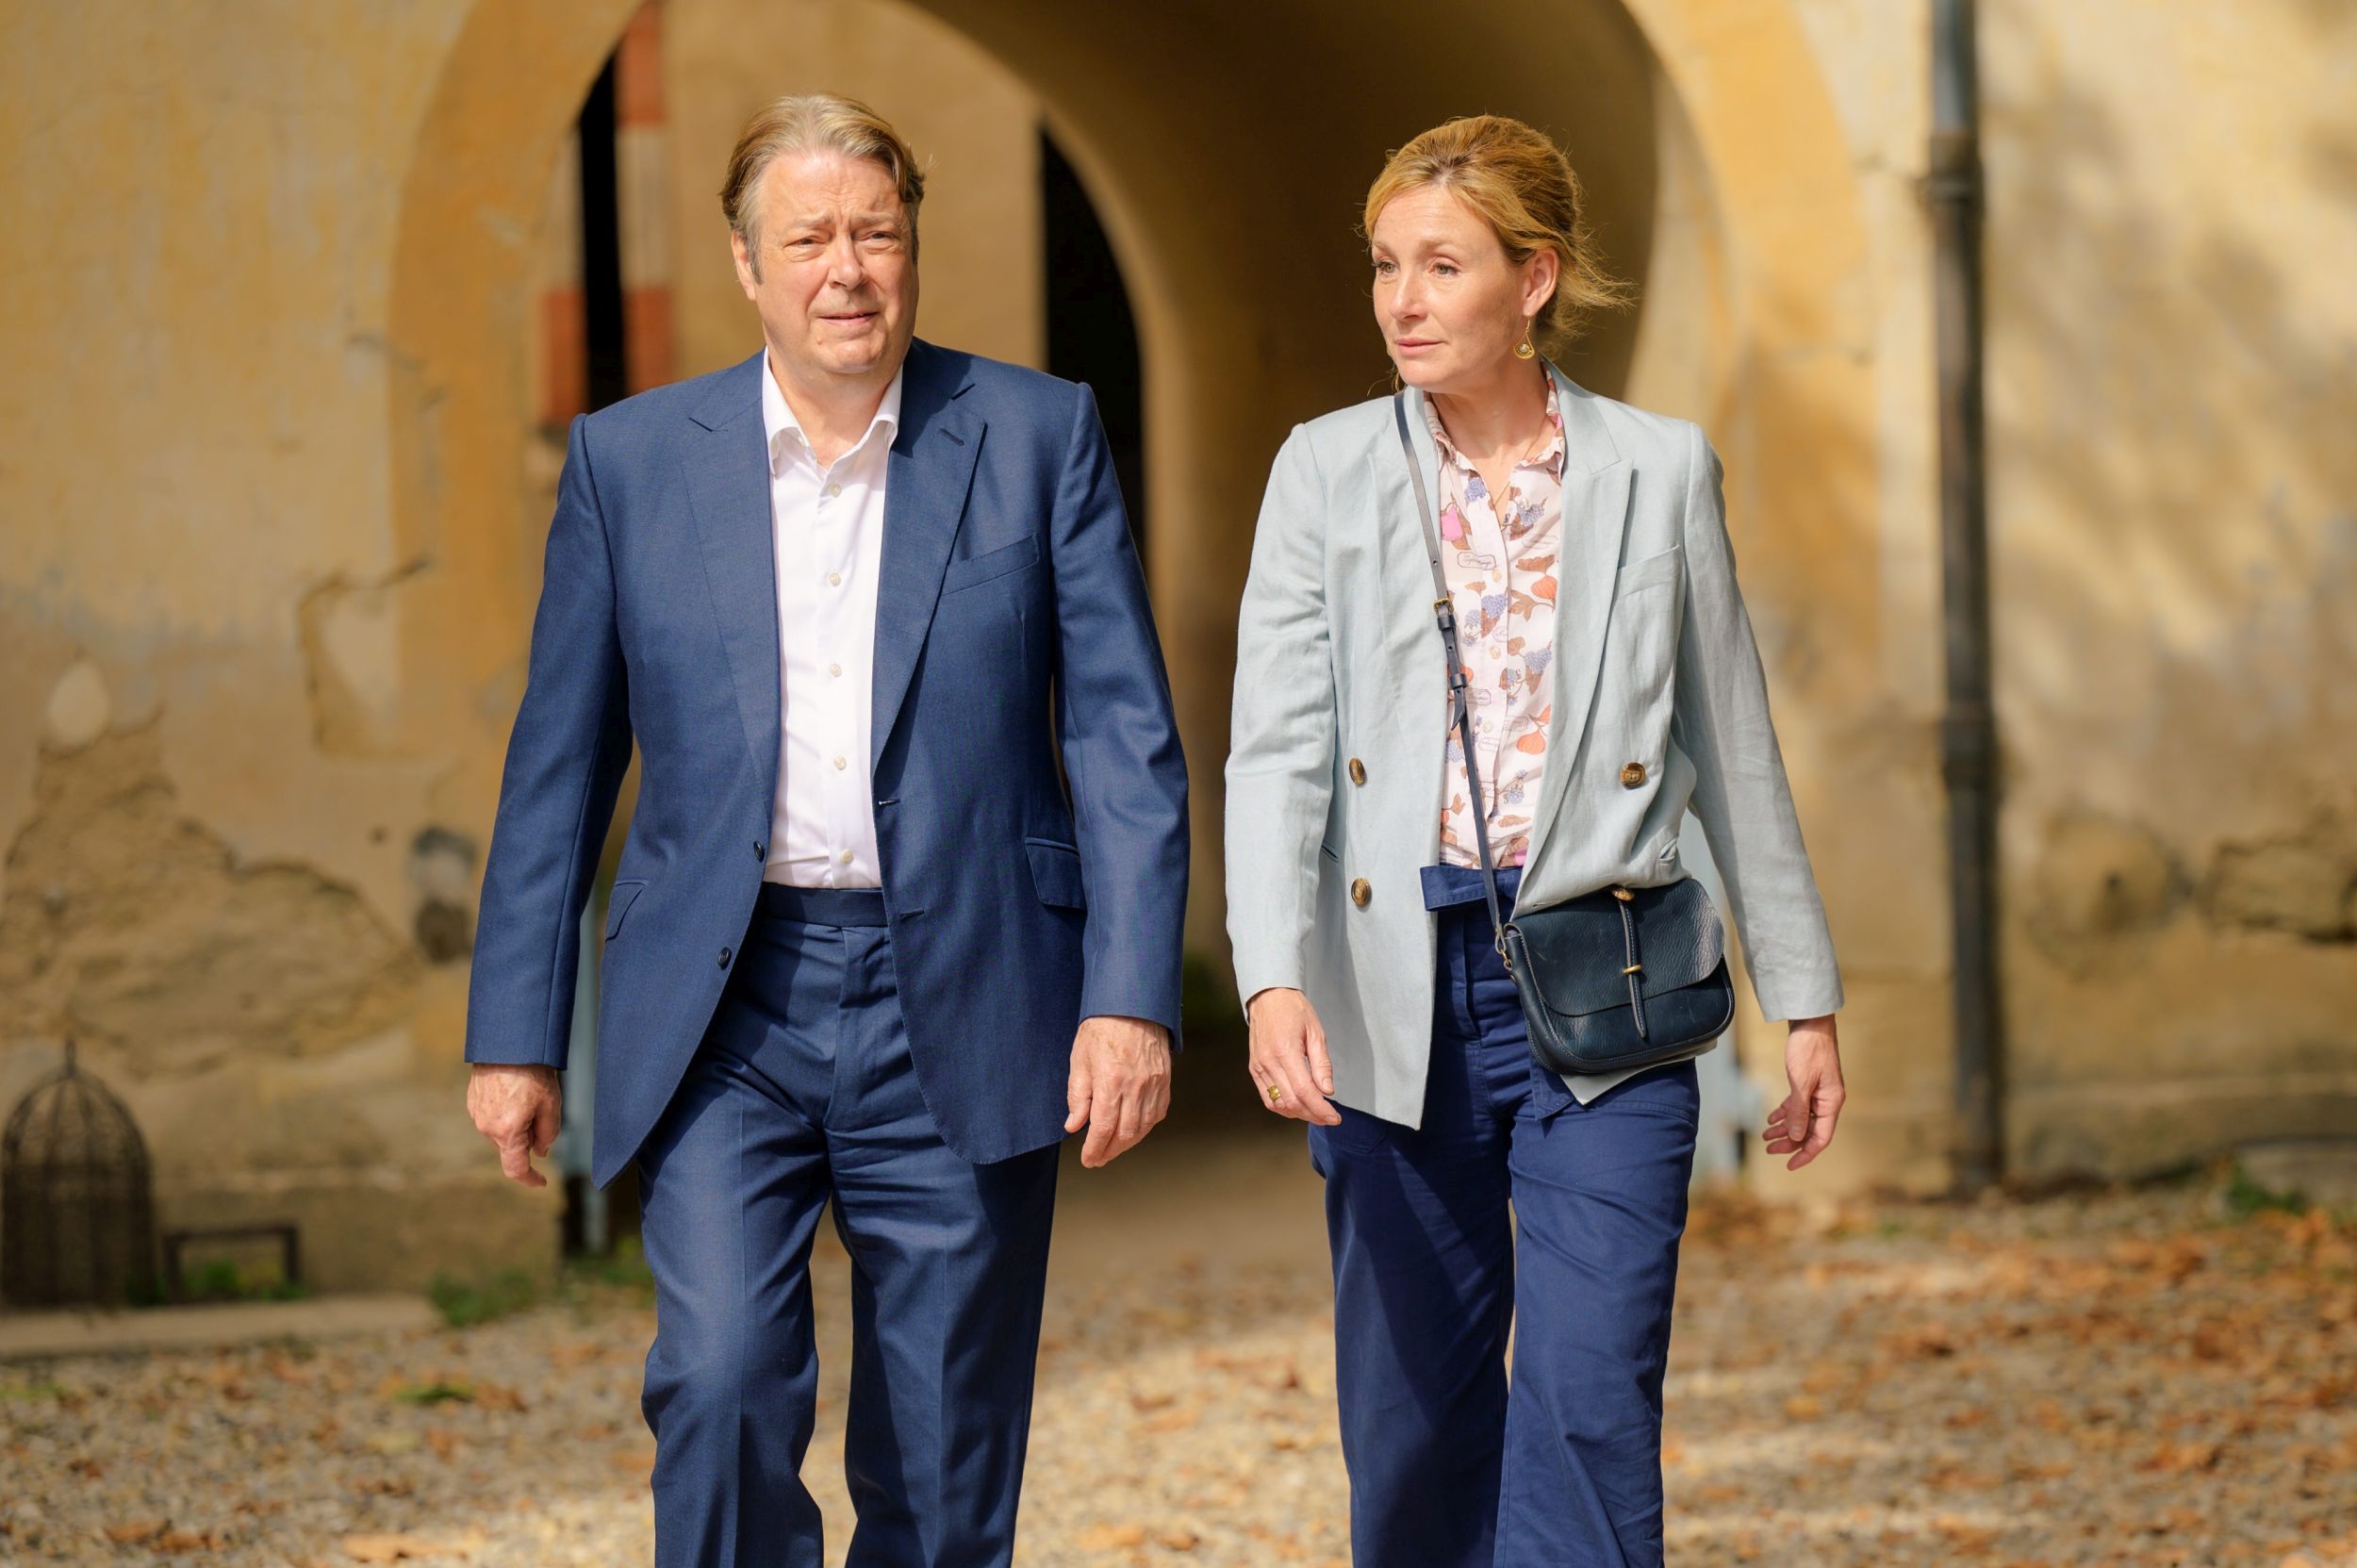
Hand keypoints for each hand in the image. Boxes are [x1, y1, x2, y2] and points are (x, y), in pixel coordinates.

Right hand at [468, 1064, 563, 1187]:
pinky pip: (492, 1117)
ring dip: (517, 1124)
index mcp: (506, 1132)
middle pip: (511, 1147)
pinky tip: (516, 1091)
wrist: (509, 1043)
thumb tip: (541, 1151)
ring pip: (502, 1132)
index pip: (516, 1168)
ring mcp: (476, 1114)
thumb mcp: (551, 1105)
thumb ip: (548, 1134)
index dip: (530, 1179)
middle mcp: (486, 1127)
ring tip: (528, 1094)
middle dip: (529, 1138)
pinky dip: (506, 1113)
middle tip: (542, 1110)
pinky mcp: (473, 1101)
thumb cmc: (532, 1072)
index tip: (541, 1180)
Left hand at [1064, 1016, 1171, 1167]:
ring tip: (1113, 1148)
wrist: (1132, 1005)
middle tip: (1098, 1158)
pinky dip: (1145, 1127)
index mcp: (1111, 1082)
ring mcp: (1153, 1084)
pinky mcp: (1164, 1080)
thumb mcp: (1080, 1061)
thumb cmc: (1101, 1029)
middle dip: (1110, 1151)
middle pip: (1125, 1134)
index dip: (1095, 1149)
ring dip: (1127, 1143)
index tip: (1088, 1159)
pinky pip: (1158, 1113)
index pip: (1103, 1129)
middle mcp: (1135, 1087)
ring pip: (1143, 1127)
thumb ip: (1078, 1096)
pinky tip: (1134, 1130)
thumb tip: (1074, 1126)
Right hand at [1245, 988, 1341, 1125]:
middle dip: (1313, 1115)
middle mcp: (1268, 1062)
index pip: (1304, 1091)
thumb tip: (1328, 1091)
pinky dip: (1283, 1107)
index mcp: (1285, 1051)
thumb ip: (1322, 1063)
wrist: (1268, 996)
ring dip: (1298, 1114)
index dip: (1321, 1109)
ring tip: (1316, 1114)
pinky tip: (1298, 1106)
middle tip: (1329, 1118)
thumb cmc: (1295, 1010)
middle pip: (1291, 1102)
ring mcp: (1258, 1067)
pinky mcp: (1254, 1069)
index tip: (1335, 1118)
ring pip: (1278, 1104)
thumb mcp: (1316, 1032)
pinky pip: (1267, 1097)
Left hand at [1763, 1015, 1843, 1169]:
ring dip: (1784, 1128)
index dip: (1805, 1154)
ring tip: (1765, 1136)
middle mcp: (1828, 1101)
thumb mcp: (1800, 1083)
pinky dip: (1785, 1113)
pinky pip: (1798, 1105)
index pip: (1820, 1138)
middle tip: (1768, 1150)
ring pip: (1802, 1119)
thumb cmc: (1808, 1050)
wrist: (1811, 1023)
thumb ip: (1798, 1111)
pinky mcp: (1810, 1084)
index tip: (1789, 1165)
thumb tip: (1796, 1136)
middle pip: (1809, 1130)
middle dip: (1789, 1142)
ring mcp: (1820, 1093)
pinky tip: (1771, 1119)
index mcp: (1831, 1103)